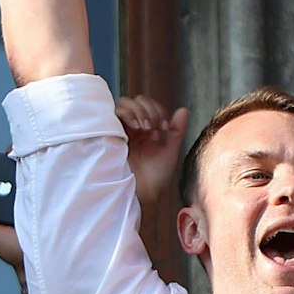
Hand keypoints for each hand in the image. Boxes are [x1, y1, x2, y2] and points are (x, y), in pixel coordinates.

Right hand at [117, 95, 188, 218]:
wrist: (140, 193)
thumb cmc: (154, 178)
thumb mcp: (169, 152)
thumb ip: (176, 131)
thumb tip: (183, 109)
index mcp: (145, 131)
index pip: (150, 106)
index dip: (158, 111)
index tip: (164, 128)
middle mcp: (131, 128)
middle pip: (137, 100)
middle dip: (149, 109)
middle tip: (154, 127)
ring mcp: (120, 130)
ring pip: (125, 103)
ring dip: (139, 110)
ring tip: (145, 127)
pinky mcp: (110, 134)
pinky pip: (114, 112)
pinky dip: (127, 113)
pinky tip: (136, 126)